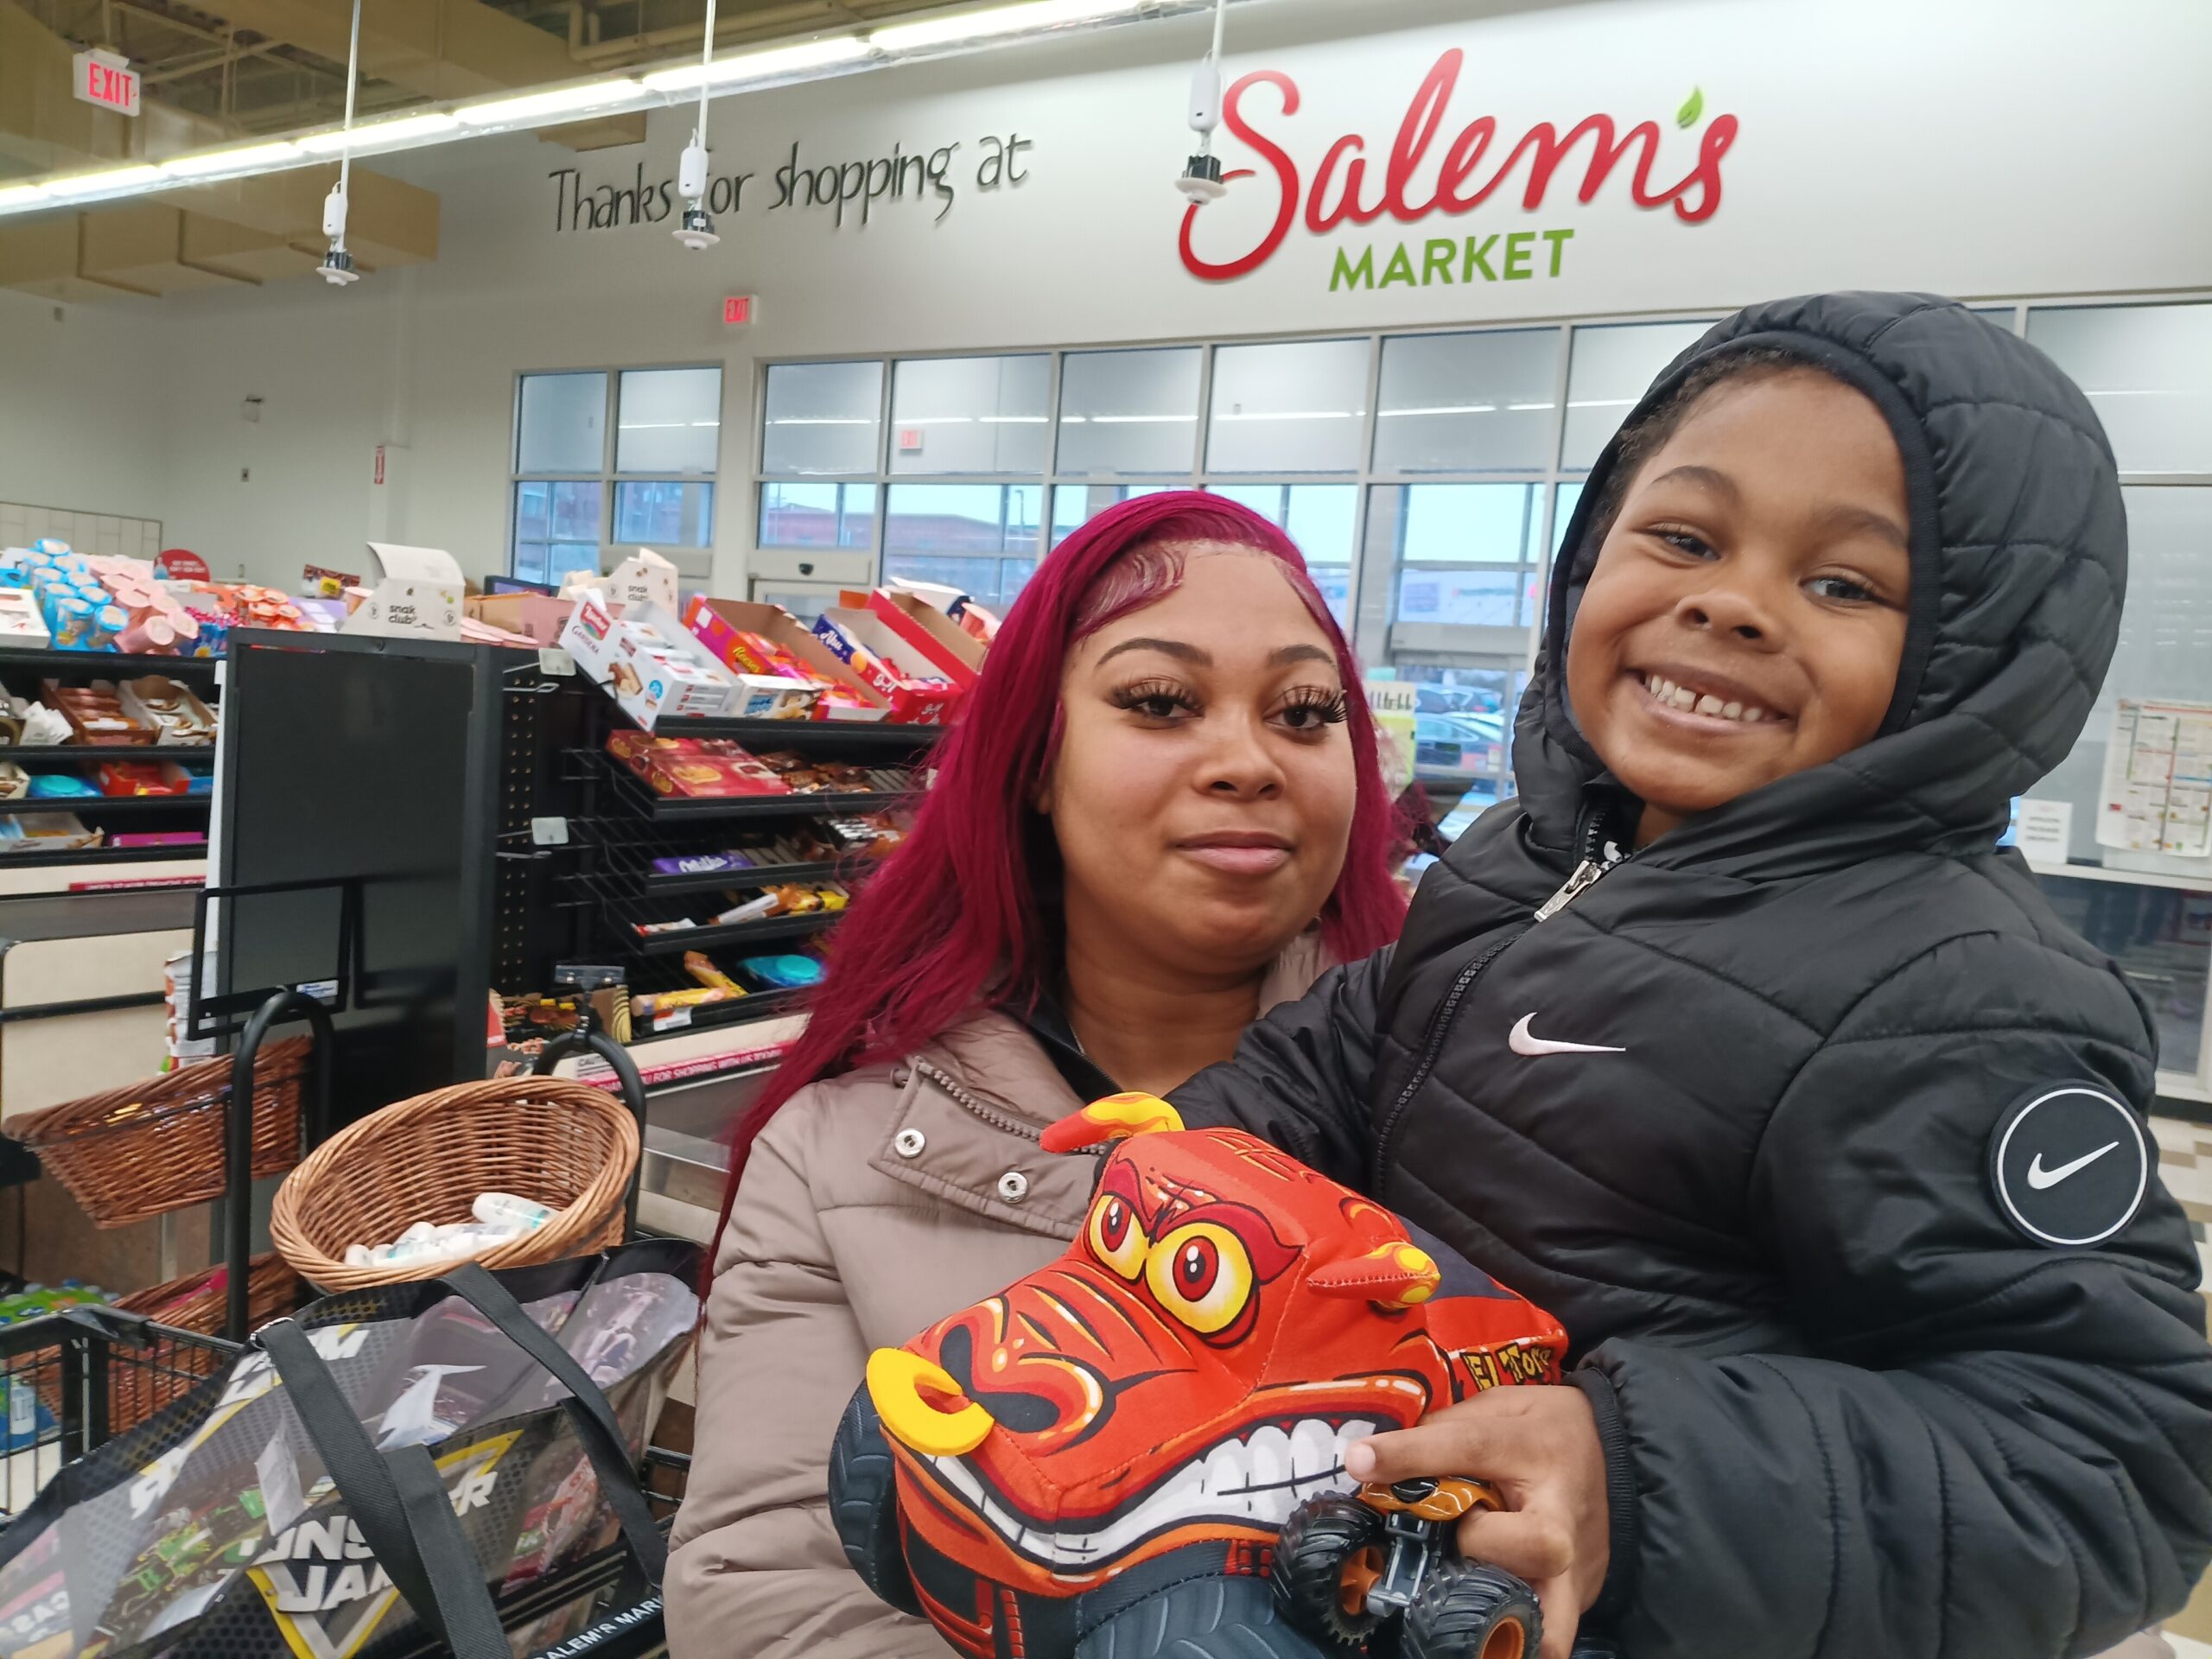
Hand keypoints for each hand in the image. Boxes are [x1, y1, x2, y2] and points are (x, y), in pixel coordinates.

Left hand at [1343, 1385, 1609, 1658]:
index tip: (1359, 1461)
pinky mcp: (1579, 1598)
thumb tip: (1381, 1457)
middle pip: (1535, 1544)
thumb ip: (1446, 1429)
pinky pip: (1548, 1634)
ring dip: (1504, 1612)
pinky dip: (1517, 1638)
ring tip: (1472, 1595)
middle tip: (1462, 1532)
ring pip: (1551, 1614)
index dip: (1409, 1454)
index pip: (1467, 1446)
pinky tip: (1486, 1624)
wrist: (1624, 1456)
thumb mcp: (1501, 1407)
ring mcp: (1577, 1564)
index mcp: (1535, 1447)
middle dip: (1486, 1545)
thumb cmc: (1546, 1430)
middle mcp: (1562, 1511)